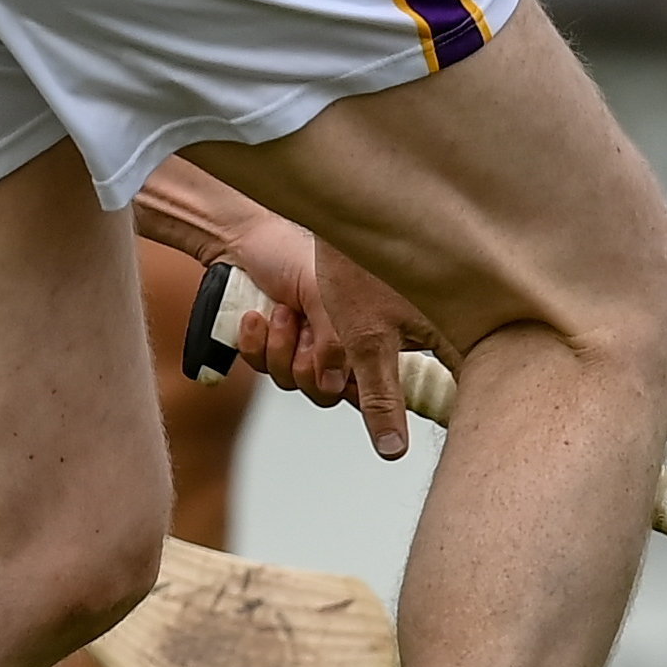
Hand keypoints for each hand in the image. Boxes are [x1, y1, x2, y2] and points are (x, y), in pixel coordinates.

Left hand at [221, 228, 435, 461]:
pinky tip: (261, 317)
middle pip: (338, 395)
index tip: (382, 408)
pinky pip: (268, 371)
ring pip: (300, 385)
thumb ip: (364, 374)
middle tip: (310, 334)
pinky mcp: (283, 342)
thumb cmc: (333, 263)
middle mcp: (357, 346)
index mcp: (394, 342)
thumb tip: (375, 431)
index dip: (394, 411)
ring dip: (285, 350)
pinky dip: (260, 346)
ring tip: (286, 312)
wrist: (261, 235)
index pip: (406, 395)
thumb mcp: (357, 324)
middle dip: (315, 367)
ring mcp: (318, 345)